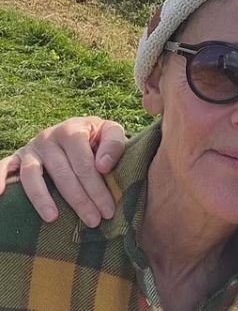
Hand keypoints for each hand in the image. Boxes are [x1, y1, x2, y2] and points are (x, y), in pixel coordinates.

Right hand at [0, 117, 126, 226]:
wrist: (76, 129)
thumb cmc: (96, 137)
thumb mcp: (110, 132)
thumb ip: (114, 144)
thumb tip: (103, 166)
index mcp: (72, 130)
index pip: (84, 164)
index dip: (97, 189)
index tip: (108, 211)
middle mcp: (48, 137)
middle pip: (62, 173)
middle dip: (79, 200)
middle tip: (93, 221)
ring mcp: (30, 148)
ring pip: (32, 175)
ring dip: (42, 198)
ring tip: (52, 219)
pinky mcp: (16, 157)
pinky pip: (3, 167)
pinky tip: (0, 195)